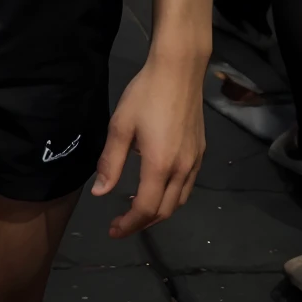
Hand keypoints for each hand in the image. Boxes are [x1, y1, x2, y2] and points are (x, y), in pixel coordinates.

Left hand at [91, 58, 205, 236]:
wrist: (178, 71)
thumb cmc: (145, 95)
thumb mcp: (120, 125)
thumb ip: (111, 162)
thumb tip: (100, 193)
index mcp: (160, 165)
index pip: (145, 208)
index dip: (128, 224)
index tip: (112, 230)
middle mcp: (182, 169)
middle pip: (165, 211)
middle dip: (143, 222)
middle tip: (122, 223)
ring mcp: (195, 161)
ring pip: (179, 201)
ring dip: (159, 212)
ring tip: (137, 209)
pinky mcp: (200, 152)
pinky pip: (188, 186)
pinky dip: (172, 196)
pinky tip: (158, 186)